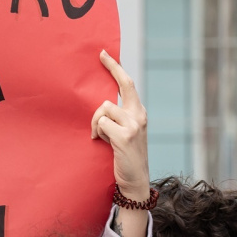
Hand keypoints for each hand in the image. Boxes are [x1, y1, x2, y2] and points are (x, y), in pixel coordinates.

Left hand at [90, 50, 149, 236]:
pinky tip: (100, 142)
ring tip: (100, 136)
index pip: (129, 85)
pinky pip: (101, 123)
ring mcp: (134, 126)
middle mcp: (139, 116)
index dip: (116, 68)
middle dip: (112, 69)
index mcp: (139, 114)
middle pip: (123, 86)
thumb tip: (99, 105)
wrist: (134, 182)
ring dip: (96, 121)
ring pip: (104, 108)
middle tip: (100, 56)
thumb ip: (116, 119)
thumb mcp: (123, 133)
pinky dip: (97, 131)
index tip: (104, 54)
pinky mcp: (125, 136)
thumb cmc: (124, 157)